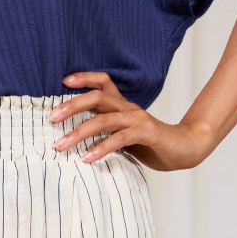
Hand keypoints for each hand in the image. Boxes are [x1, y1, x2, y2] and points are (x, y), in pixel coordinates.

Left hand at [51, 72, 212, 172]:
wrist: (184, 149)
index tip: (63, 82)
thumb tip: (76, 138)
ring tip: (61, 145)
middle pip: (98, 97)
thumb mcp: (122, 136)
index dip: (84, 78)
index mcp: (122, 106)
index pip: (102, 83)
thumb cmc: (151, 144)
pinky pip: (120, 139)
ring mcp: (138, 120)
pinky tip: (87, 159)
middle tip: (51, 118)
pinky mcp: (146, 134)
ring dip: (80, 132)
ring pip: (105, 120)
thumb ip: (104, 133)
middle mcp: (128, 109)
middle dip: (72, 106)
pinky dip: (101, 148)